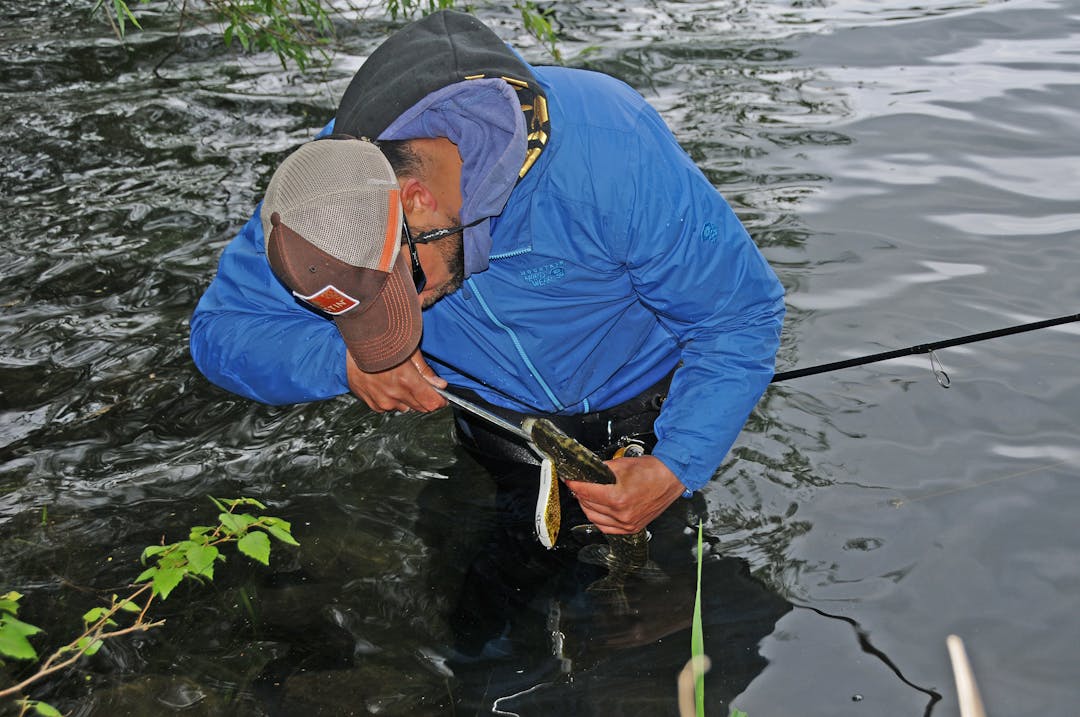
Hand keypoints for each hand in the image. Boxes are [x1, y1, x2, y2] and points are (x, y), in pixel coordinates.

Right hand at [346, 348, 447, 412]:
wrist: (354, 339)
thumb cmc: (381, 339)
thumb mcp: (409, 350)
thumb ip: (425, 371)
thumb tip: (440, 385)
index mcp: (406, 381)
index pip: (431, 403)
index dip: (439, 401)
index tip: (441, 398)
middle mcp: (393, 394)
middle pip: (419, 407)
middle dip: (423, 398)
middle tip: (419, 383)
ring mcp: (380, 400)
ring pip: (402, 407)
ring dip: (404, 398)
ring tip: (396, 379)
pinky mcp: (368, 401)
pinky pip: (385, 406)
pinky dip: (388, 398)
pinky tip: (384, 383)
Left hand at [565, 455, 685, 534]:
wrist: (671, 478)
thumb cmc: (651, 471)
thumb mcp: (621, 465)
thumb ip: (600, 470)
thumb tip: (585, 473)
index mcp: (618, 498)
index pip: (586, 492)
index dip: (575, 485)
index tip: (570, 480)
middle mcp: (622, 515)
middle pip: (588, 506)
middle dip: (580, 494)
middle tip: (577, 485)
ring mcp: (628, 524)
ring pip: (595, 518)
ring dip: (587, 506)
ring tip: (586, 495)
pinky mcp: (632, 528)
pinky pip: (607, 528)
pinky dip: (598, 519)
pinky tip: (596, 510)